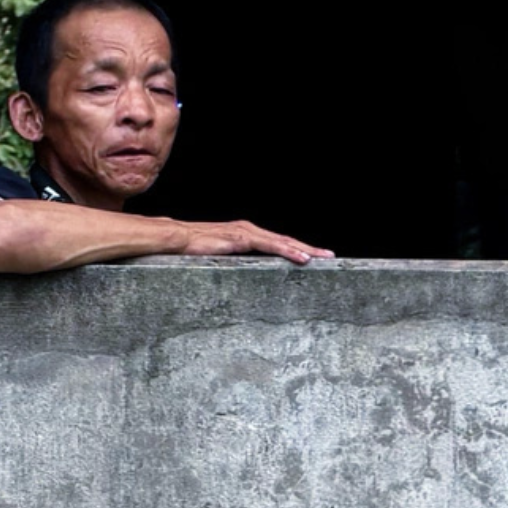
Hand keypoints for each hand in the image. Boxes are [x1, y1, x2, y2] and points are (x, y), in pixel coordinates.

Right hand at [165, 218, 333, 264]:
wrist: (176, 237)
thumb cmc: (194, 248)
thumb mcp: (220, 257)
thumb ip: (233, 263)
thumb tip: (242, 277)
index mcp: (247, 235)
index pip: (278, 243)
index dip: (297, 250)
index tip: (315, 258)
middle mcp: (251, 230)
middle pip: (286, 241)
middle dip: (310, 249)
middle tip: (330, 257)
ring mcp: (248, 233)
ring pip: (283, 242)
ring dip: (305, 250)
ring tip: (323, 258)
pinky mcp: (242, 238)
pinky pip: (270, 246)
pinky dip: (288, 251)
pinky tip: (302, 259)